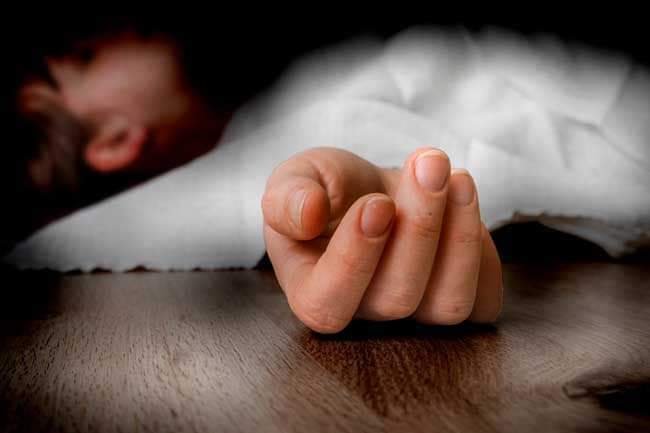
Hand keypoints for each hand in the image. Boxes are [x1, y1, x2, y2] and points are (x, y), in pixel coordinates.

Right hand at [262, 147, 502, 332]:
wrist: (374, 187)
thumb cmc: (331, 188)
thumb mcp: (297, 178)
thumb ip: (287, 196)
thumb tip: (307, 215)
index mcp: (312, 290)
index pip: (328, 303)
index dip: (354, 259)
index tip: (376, 202)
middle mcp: (366, 314)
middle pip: (396, 298)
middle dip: (419, 227)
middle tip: (429, 164)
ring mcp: (415, 315)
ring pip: (447, 304)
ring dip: (460, 237)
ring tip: (457, 176)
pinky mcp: (458, 300)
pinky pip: (484, 299)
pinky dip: (483, 249)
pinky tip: (465, 197)